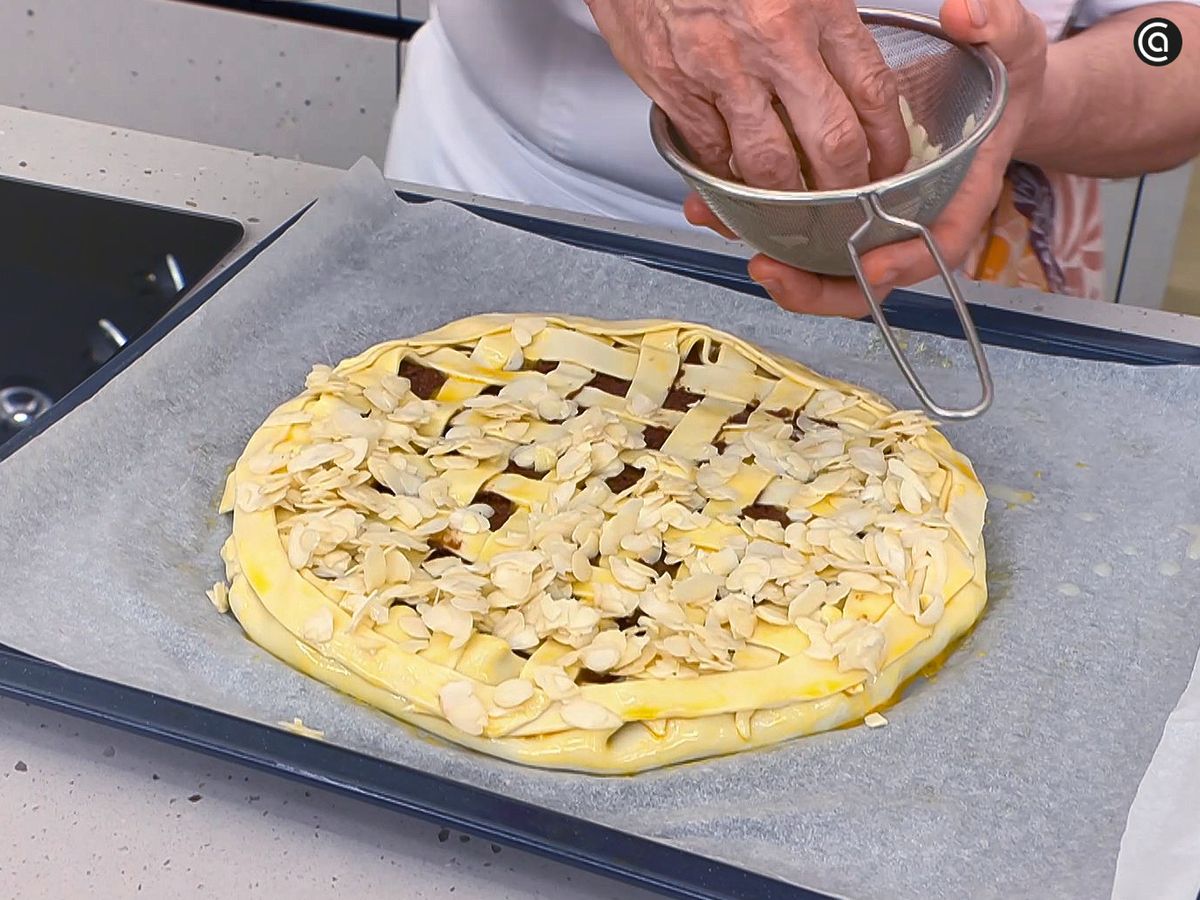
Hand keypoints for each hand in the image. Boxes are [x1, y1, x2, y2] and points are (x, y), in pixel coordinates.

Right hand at [585, 0, 911, 189]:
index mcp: (817, 6)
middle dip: (845, 189)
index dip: (888, 145)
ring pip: (770, 165)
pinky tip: (736, 190)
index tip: (888, 167)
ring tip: (793, 213)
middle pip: (832, 143)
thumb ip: (828, 15)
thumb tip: (852, 62)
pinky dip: (725, 184)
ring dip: (785, 200)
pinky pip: (711, 158)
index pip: (874, 93)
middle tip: (847, 207)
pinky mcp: (677, 92)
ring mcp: (724, 74)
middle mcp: (776, 43)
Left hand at [684, 0, 1048, 316]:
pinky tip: (716, 208)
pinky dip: (758, 225)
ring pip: (826, 264)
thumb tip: (965, 16)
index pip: (938, 245)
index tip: (872, 265)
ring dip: (780, 265)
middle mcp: (911, 217)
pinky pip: (802, 230)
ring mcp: (871, 217)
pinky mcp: (836, 203)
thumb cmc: (997, 70)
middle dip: (818, 286)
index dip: (907, 261)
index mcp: (960, 194)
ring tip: (735, 243)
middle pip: (868, 277)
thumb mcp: (1010, 44)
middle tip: (772, 270)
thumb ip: (995, 28)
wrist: (983, 80)